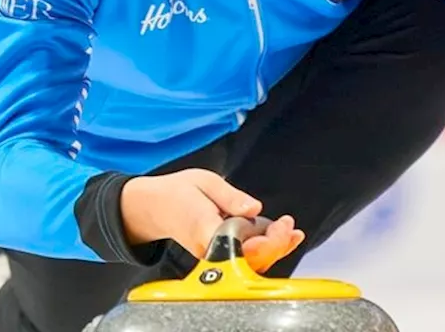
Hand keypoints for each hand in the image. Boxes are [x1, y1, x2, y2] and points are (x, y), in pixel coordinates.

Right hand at [120, 169, 304, 272]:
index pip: (237, 245)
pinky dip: (267, 251)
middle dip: (275, 245)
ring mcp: (212, 257)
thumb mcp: (204, 181)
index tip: (282, 226)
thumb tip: (254, 208)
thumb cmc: (177, 194)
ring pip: (249, 263)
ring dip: (275, 249)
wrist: (154, 208)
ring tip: (290, 232)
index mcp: (202, 227)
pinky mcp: (217, 258)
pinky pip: (245, 260)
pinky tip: (282, 239)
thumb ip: (231, 196)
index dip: (265, 242)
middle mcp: (207, 248)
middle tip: (288, 225)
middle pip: (247, 260)